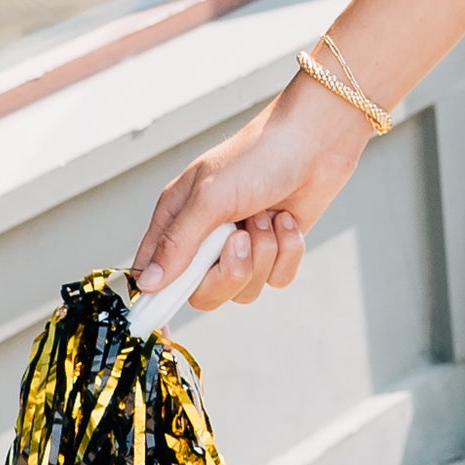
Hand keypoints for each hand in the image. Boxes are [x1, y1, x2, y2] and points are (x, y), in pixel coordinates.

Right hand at [130, 73, 364, 313]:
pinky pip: (277, 278)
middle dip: (229, 273)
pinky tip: (288, 221)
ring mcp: (242, 245)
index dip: (155, 299)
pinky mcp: (275, 248)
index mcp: (178, 219)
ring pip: (244, 290)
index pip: (153, 272)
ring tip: (267, 218)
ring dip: (262, 256)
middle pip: (203, 293)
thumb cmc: (258, 156)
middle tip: (241, 239)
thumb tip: (148, 284)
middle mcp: (206, 238)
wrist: (315, 141)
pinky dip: (287, 252)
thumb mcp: (210, 198)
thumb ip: (178, 243)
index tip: (160, 323)